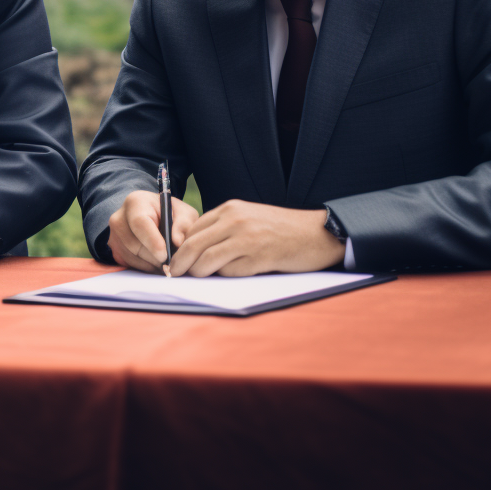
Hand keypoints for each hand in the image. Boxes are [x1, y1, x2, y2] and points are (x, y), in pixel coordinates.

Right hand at [107, 190, 198, 272]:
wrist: (154, 217)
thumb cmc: (170, 214)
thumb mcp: (183, 213)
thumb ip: (183, 224)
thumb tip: (177, 241)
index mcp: (136, 202)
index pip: (139, 222)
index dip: (152, 241)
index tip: (165, 255)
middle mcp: (119, 218)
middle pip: (134, 244)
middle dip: (155, 257)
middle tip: (172, 263)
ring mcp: (114, 235)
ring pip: (132, 257)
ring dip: (151, 264)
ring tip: (167, 262)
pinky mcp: (114, 249)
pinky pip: (129, 264)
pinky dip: (145, 267)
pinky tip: (156, 262)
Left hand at [168, 199, 345, 276]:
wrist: (317, 232)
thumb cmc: (281, 229)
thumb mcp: (248, 219)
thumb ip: (224, 228)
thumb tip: (195, 249)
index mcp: (230, 209)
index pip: (193, 228)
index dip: (180, 246)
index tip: (173, 259)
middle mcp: (235, 220)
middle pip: (194, 244)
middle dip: (179, 262)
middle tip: (173, 275)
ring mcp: (246, 238)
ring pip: (207, 259)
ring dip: (197, 273)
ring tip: (193, 280)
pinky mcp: (259, 256)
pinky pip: (230, 271)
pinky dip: (223, 277)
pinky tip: (224, 277)